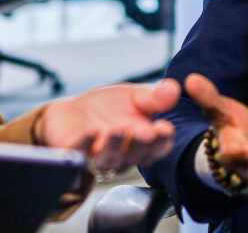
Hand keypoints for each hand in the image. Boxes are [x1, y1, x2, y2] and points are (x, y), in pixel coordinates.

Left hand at [37, 78, 180, 173]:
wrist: (74, 112)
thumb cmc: (110, 108)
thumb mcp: (134, 96)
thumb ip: (154, 97)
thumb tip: (173, 88)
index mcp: (144, 143)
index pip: (158, 147)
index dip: (163, 140)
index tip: (165, 128)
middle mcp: (125, 156)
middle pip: (137, 156)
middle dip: (141, 145)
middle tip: (144, 132)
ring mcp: (99, 158)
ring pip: (110, 160)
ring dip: (115, 146)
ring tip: (119, 130)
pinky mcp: (75, 154)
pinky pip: (81, 153)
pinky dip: (87, 143)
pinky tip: (92, 131)